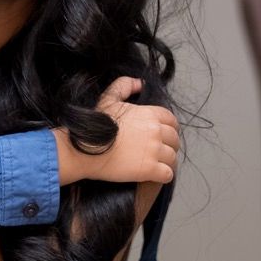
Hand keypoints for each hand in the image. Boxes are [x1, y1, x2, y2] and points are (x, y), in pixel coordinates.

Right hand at [56, 77, 179, 185]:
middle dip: (168, 146)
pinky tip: (155, 176)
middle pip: (174, 140)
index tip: (160, 137)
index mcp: (150, 114)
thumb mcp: (107, 99)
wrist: (86, 149)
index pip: (171, 121)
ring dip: (166, 162)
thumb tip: (139, 83)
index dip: (168, 130)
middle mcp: (156, 131)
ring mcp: (155, 151)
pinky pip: (167, 174)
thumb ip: (124, 86)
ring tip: (156, 167)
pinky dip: (163, 176)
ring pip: (172, 158)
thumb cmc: (95, 125)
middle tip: (157, 153)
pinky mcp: (150, 169)